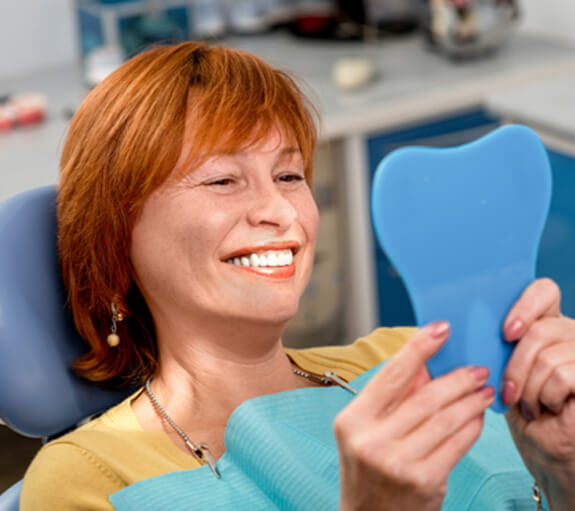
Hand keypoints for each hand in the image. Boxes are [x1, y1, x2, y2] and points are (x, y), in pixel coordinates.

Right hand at [334, 322, 493, 510]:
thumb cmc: (369, 469)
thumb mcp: (368, 430)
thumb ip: (394, 398)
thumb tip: (428, 365)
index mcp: (352, 420)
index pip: (390, 375)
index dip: (418, 348)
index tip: (441, 328)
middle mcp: (371, 440)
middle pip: (424, 397)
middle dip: (457, 378)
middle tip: (477, 369)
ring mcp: (397, 463)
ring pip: (445, 419)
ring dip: (470, 401)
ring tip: (484, 390)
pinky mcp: (424, 481)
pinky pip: (456, 443)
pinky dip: (472, 426)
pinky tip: (478, 417)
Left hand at [502, 278, 574, 509]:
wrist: (546, 451)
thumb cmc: (521, 409)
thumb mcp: (502, 369)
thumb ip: (494, 341)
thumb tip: (455, 322)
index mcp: (547, 323)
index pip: (544, 290)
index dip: (526, 305)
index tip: (506, 332)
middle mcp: (571, 333)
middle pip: (542, 328)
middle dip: (516, 365)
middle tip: (509, 391)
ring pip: (550, 355)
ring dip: (530, 387)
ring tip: (529, 404)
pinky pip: (565, 375)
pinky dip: (548, 396)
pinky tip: (547, 408)